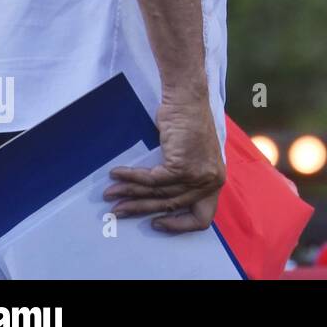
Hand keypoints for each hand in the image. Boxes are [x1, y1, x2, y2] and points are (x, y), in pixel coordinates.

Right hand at [103, 96, 225, 232]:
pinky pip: (151, 180)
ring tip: (110, 194)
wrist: (187, 101)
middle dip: (141, 209)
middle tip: (118, 212)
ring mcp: (198, 175)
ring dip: (130, 194)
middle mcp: (211, 181)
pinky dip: (131, 178)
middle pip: (172, 206)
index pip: (202, 218)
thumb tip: (159, 204)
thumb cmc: (188, 126)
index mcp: (215, 182)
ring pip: (158, 193)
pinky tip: (116, 174)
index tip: (156, 222)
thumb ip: (185, 181)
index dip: (179, 226)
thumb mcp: (193, 158)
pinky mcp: (183, 167)